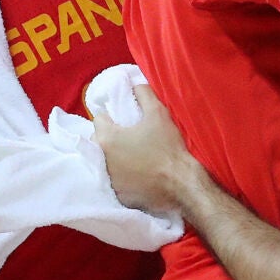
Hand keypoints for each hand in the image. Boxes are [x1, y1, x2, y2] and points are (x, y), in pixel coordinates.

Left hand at [93, 84, 196, 213]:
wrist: (181, 184)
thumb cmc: (167, 148)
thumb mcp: (158, 114)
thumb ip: (144, 94)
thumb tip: (134, 84)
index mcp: (107, 138)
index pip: (98, 119)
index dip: (110, 116)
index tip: (121, 119)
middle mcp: (102, 160)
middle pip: (98, 141)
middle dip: (108, 136)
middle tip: (127, 136)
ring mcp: (109, 179)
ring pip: (105, 162)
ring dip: (113, 157)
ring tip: (131, 155)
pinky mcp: (118, 195)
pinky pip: (114, 180)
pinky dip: (121, 175)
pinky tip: (135, 173)